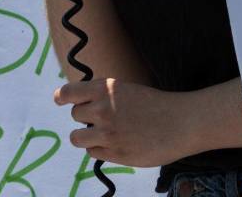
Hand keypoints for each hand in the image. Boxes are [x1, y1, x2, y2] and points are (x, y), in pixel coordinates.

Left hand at [55, 79, 198, 167]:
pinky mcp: (115, 153)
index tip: (60, 100)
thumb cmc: (156, 105)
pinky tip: (117, 144)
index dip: (62, 97)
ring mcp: (107, 133)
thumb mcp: (127, 90)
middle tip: (103, 119)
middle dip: (86, 117)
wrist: (181, 123)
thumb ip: (104, 96)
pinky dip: (100, 149)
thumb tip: (84, 105)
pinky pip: (93, 153)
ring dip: (87, 136)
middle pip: (75, 115)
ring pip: (77, 138)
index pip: (69, 92)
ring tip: (102, 135)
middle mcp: (102, 109)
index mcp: (105, 88)